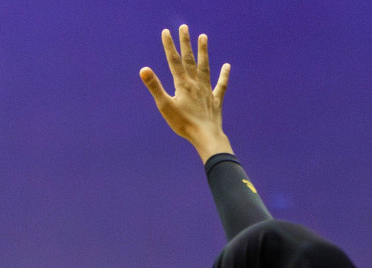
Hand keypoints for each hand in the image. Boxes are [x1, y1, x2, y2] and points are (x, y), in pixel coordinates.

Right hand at [139, 25, 232, 160]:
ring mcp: (207, 91)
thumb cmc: (183, 124)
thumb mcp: (164, 106)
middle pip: (190, 59)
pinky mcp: (216, 100)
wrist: (206, 136)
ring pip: (205, 67)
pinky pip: (221, 85)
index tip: (166, 32)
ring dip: (203, 52)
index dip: (169, 46)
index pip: (174, 61)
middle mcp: (196, 84)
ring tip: (203, 37)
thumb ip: (154, 86)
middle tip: (184, 27)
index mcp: (182, 84)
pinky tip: (227, 66)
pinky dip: (224, 75)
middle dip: (186, 43)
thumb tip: (144, 69)